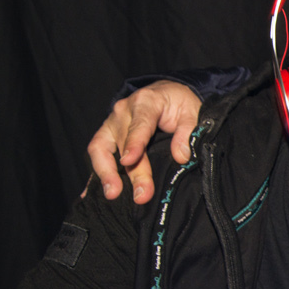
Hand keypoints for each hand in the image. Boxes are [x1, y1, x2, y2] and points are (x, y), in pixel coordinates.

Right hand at [86, 81, 203, 203]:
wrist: (165, 94)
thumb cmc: (178, 103)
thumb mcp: (192, 111)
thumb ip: (188, 132)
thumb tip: (181, 156)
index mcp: (145, 102)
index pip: (139, 124)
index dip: (134, 143)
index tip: (130, 160)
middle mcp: (123, 112)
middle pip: (123, 143)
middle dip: (132, 171)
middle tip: (142, 194)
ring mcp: (111, 124)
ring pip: (100, 147)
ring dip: (105, 172)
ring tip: (113, 194)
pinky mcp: (106, 136)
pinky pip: (97, 153)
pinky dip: (97, 172)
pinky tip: (96, 192)